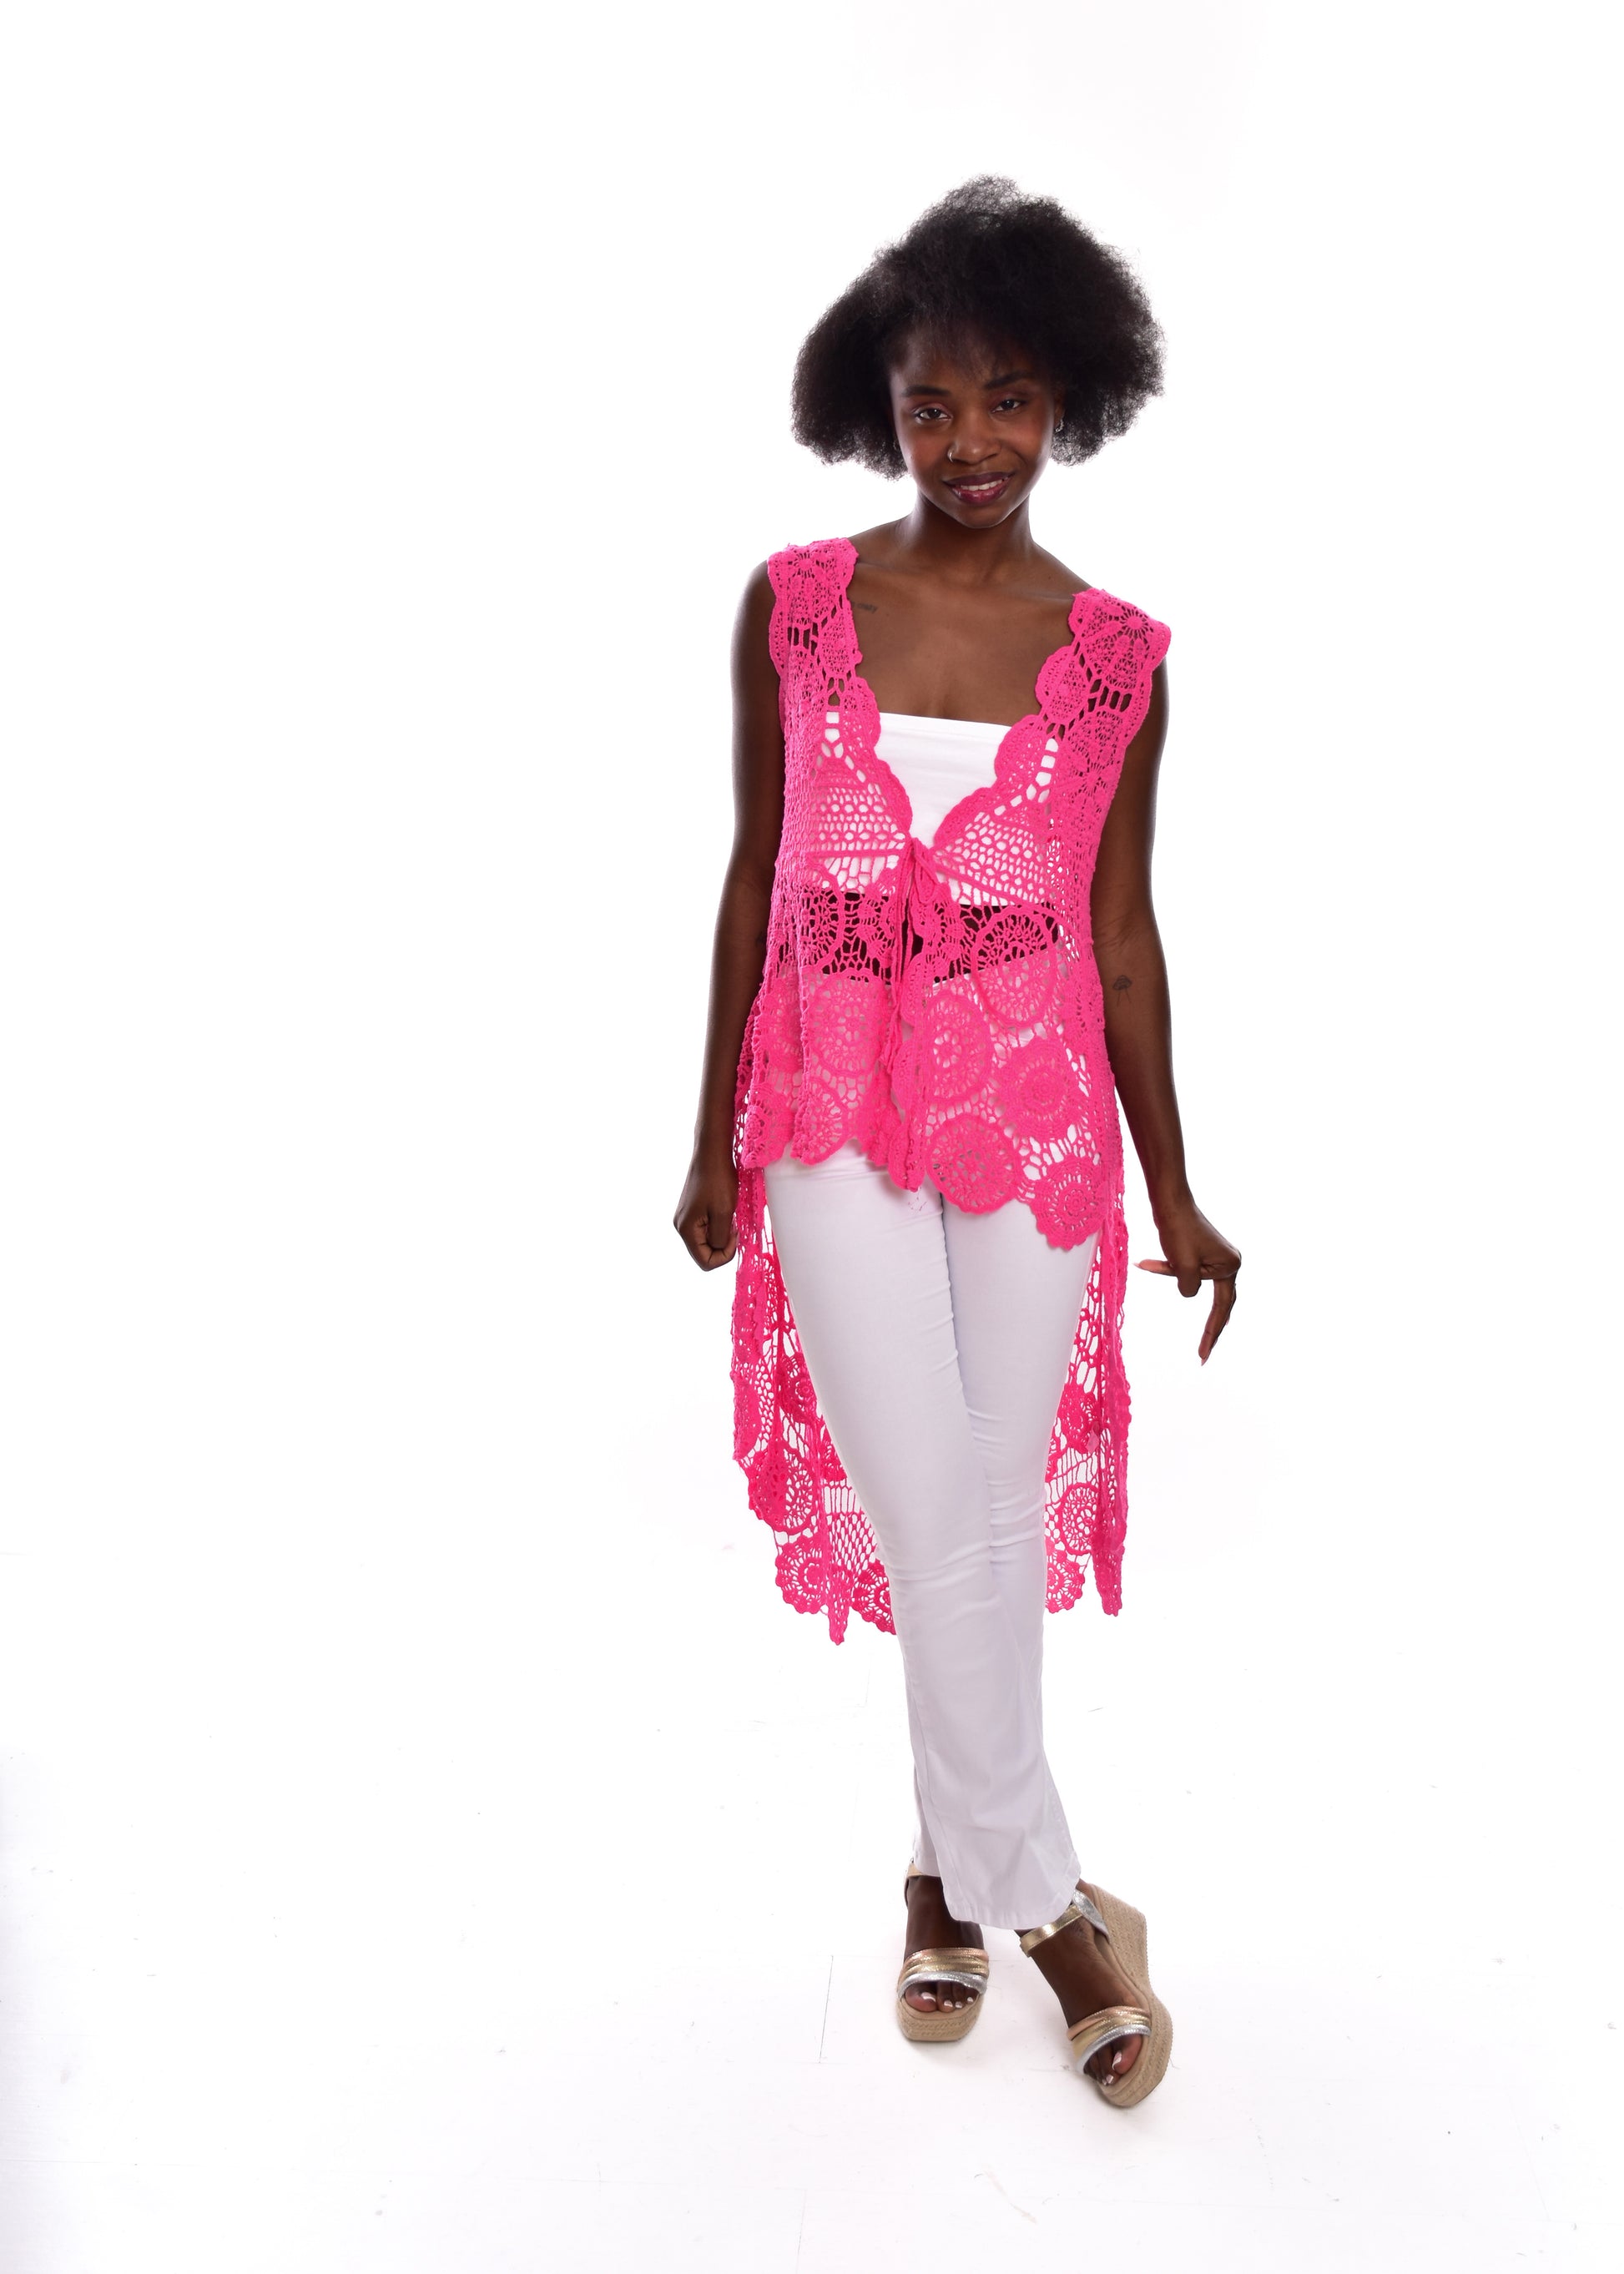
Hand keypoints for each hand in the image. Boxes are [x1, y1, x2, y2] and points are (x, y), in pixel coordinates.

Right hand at [673, 1151, 739, 1270]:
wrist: (711, 1152)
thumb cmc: (718, 1180)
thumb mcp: (724, 1213)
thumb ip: (719, 1238)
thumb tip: (717, 1249)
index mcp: (686, 1230)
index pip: (705, 1262)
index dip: (724, 1255)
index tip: (734, 1234)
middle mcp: (681, 1226)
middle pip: (704, 1253)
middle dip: (722, 1244)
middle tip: (733, 1225)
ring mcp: (685, 1218)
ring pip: (706, 1241)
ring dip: (721, 1234)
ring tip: (728, 1215)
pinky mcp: (691, 1210)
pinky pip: (705, 1228)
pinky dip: (717, 1225)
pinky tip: (724, 1210)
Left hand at [1136, 1199, 1240, 1363]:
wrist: (1167, 1199)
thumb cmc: (1177, 1230)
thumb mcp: (1183, 1267)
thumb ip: (1188, 1288)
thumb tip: (1189, 1293)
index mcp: (1230, 1266)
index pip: (1221, 1307)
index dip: (1212, 1332)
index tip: (1203, 1355)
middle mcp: (1229, 1261)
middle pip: (1218, 1301)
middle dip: (1208, 1326)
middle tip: (1201, 1354)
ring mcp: (1217, 1256)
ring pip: (1195, 1281)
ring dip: (1174, 1274)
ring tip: (1166, 1256)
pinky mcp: (1202, 1251)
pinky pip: (1186, 1269)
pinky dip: (1169, 1268)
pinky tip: (1147, 1262)